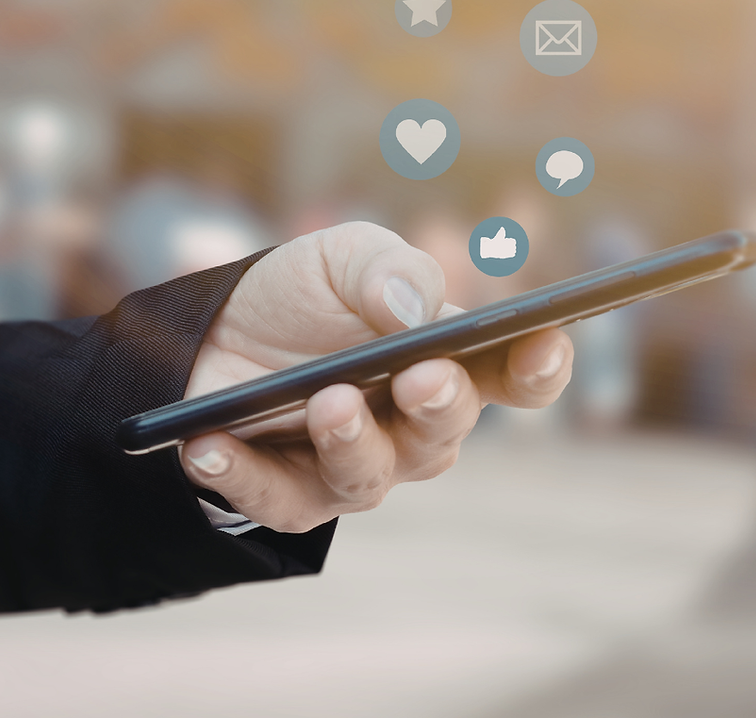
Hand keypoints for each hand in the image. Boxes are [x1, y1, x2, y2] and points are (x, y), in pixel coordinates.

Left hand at [180, 222, 571, 532]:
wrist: (218, 327)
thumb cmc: (304, 293)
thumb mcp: (341, 257)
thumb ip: (387, 270)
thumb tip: (413, 311)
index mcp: (444, 362)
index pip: (511, 376)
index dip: (539, 366)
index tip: (545, 340)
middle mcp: (411, 425)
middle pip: (444, 432)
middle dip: (439, 405)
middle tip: (420, 377)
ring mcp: (353, 464)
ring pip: (368, 475)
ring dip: (349, 442)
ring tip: (325, 403)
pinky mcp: (290, 491)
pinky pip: (277, 498)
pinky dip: (245, 475)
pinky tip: (210, 444)